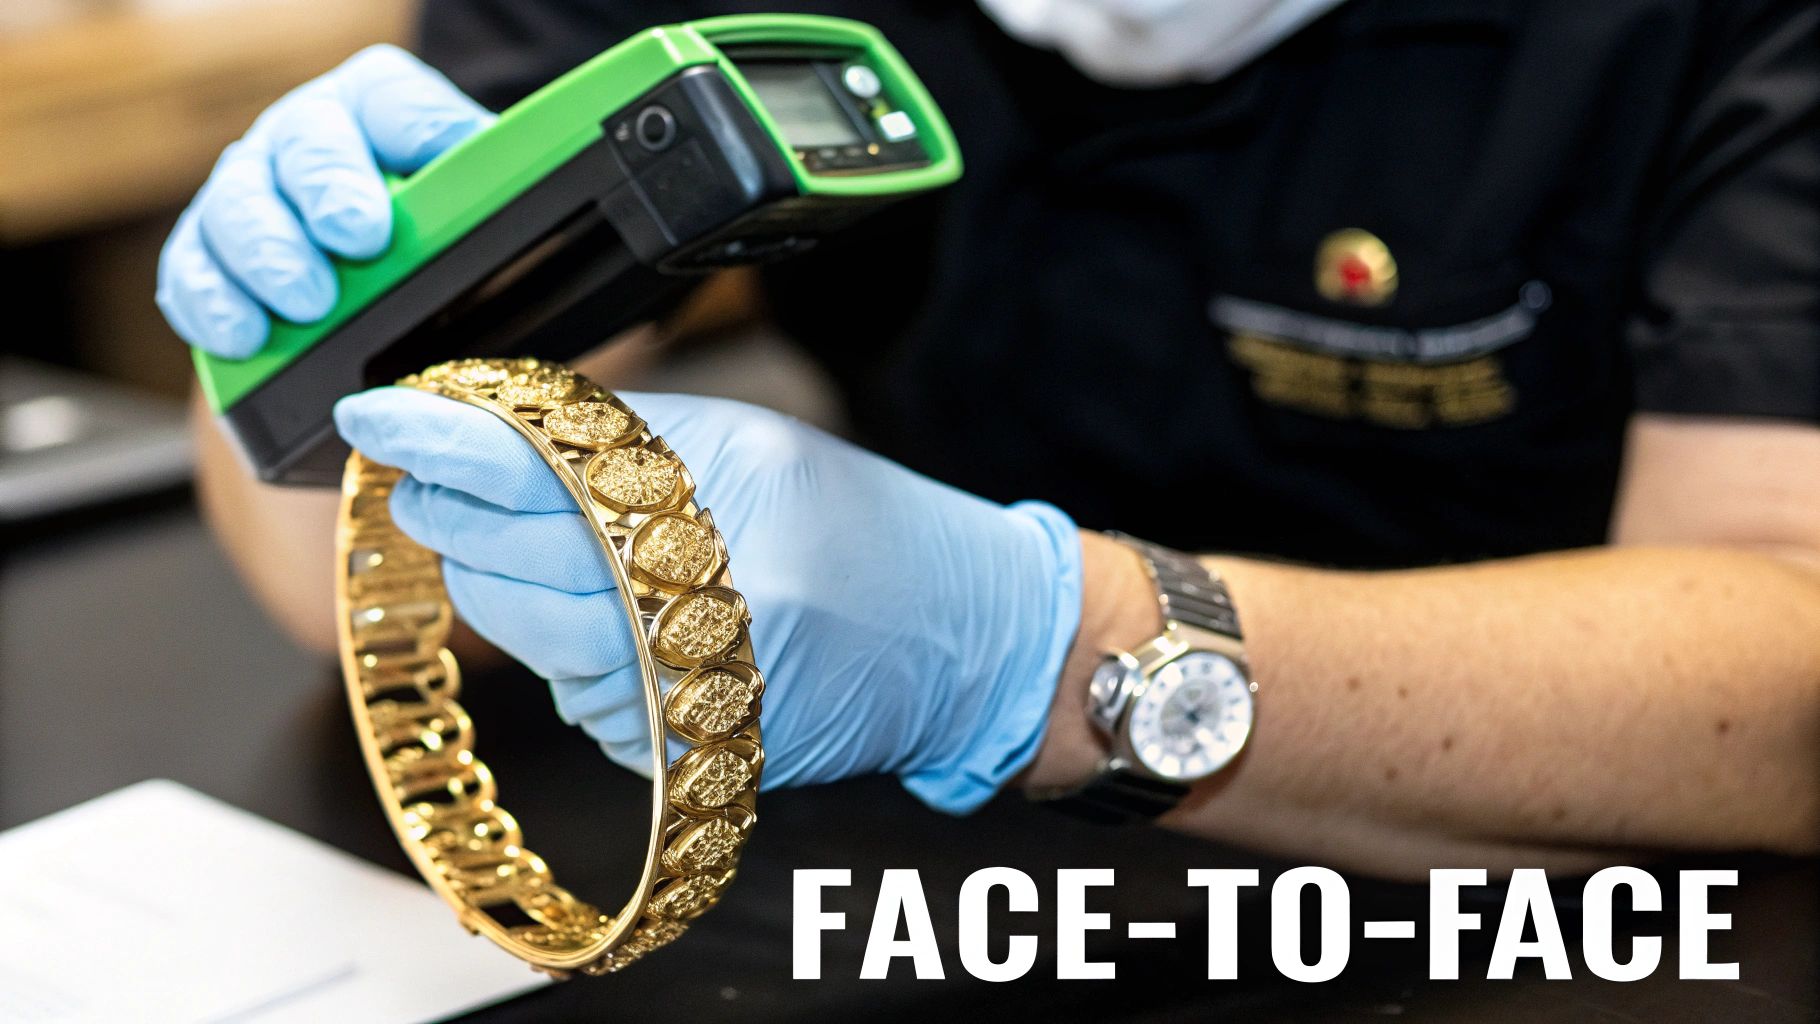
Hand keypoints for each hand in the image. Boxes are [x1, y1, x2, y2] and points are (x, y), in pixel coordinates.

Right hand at [156, 45, 492, 356]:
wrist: (383, 290)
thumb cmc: (445, 246)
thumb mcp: (485, 218)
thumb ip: (498, 208)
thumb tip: (517, 222)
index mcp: (382, 108)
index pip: (395, 99)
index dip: (410, 130)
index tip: (427, 171)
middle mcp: (309, 134)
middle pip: (308, 144)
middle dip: (330, 189)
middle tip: (358, 239)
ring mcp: (250, 187)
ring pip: (239, 203)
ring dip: (269, 253)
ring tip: (306, 306)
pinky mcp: (208, 248)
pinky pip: (193, 268)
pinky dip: (213, 304)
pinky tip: (242, 337)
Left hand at [333, 388, 1084, 812]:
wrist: (962, 639)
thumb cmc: (860, 525)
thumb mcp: (756, 444)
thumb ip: (627, 438)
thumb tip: (486, 429)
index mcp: (731, 491)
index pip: (543, 459)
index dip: (443, 438)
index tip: (375, 415)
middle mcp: (716, 593)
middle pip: (513, 560)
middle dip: (450, 516)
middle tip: (426, 480)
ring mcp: (704, 684)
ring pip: (529, 640)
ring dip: (506, 591)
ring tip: (547, 553)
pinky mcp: (694, 751)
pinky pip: (575, 698)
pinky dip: (567, 656)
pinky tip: (615, 624)